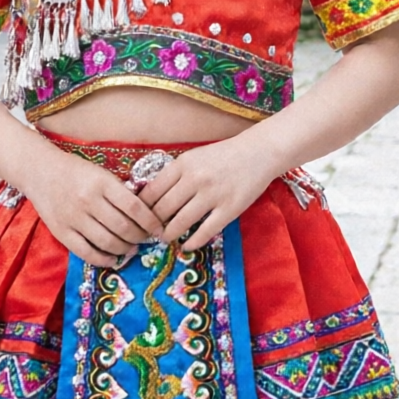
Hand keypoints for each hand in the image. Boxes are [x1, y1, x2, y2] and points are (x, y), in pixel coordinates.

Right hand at [25, 153, 165, 268]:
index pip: (135, 208)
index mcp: (102, 183)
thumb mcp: (102, 174)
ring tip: (131, 247)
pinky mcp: (61, 231)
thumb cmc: (77, 172)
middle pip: (124, 228)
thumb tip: (147, 215)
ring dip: (125, 249)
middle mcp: (88, 201)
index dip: (152, 223)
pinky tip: (113, 258)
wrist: (39, 171)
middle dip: (140, 237)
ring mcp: (73, 218)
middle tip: (145, 239)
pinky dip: (103, 259)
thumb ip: (121, 192)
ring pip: (108, 242)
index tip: (160, 230)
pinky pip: (86, 252)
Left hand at [139, 133, 283, 251]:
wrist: (259, 152)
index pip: (151, 191)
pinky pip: (206, 231)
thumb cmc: (223, 155)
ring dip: (169, 234)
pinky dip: (193, 241)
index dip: (141, 208)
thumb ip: (174, 175)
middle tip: (151, 231)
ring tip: (166, 238)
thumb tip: (151, 198)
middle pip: (162, 209)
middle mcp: (195, 179)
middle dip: (153, 224)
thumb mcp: (194, 158)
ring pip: (181, 222)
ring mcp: (213, 195)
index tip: (140, 217)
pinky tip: (187, 245)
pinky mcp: (230, 209)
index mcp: (183, 165)